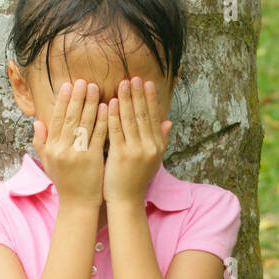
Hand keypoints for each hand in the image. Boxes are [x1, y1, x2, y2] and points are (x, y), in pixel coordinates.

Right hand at [31, 79, 107, 210]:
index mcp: (51, 148)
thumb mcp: (48, 162)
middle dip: (77, 98)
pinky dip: (102, 120)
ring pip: (84, 124)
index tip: (68, 85)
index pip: (56, 119)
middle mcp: (62, 150)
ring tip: (96, 88)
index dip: (63, 101)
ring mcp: (78, 155)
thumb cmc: (64, 181)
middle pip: (70, 118)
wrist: (77, 204)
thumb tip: (37, 122)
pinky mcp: (93, 159)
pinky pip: (98, 136)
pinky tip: (107, 107)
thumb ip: (41, 142)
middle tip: (83, 81)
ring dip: (90, 104)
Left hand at [102, 76, 172, 206]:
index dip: (151, 98)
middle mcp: (150, 147)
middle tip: (133, 77)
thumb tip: (169, 121)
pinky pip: (116, 131)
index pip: (154, 117)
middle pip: (143, 115)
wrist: (126, 201)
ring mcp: (136, 151)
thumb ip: (161, 139)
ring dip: (126, 100)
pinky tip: (109, 103)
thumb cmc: (136, 179)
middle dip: (138, 94)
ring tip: (122, 84)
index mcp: (158, 145)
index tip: (146, 82)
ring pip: (130, 120)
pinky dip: (113, 116)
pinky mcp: (121, 155)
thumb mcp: (154, 159)